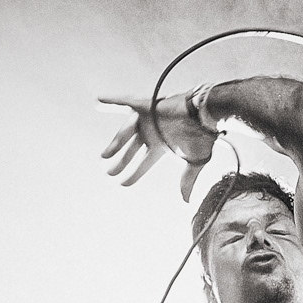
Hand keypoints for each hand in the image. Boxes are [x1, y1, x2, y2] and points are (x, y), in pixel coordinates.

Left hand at [99, 93, 217, 200]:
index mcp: (161, 145)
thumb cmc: (201, 137)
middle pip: (131, 150)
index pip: (144, 163)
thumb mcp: (193, 162)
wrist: (204, 114)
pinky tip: (98, 101)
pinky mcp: (144, 105)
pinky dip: (111, 101)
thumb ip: (187, 180)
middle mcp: (152, 132)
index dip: (134, 174)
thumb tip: (185, 201)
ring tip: (103, 157)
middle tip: (109, 173)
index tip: (123, 184)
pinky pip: (124, 102)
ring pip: (125, 134)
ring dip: (114, 145)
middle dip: (121, 162)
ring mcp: (147, 119)